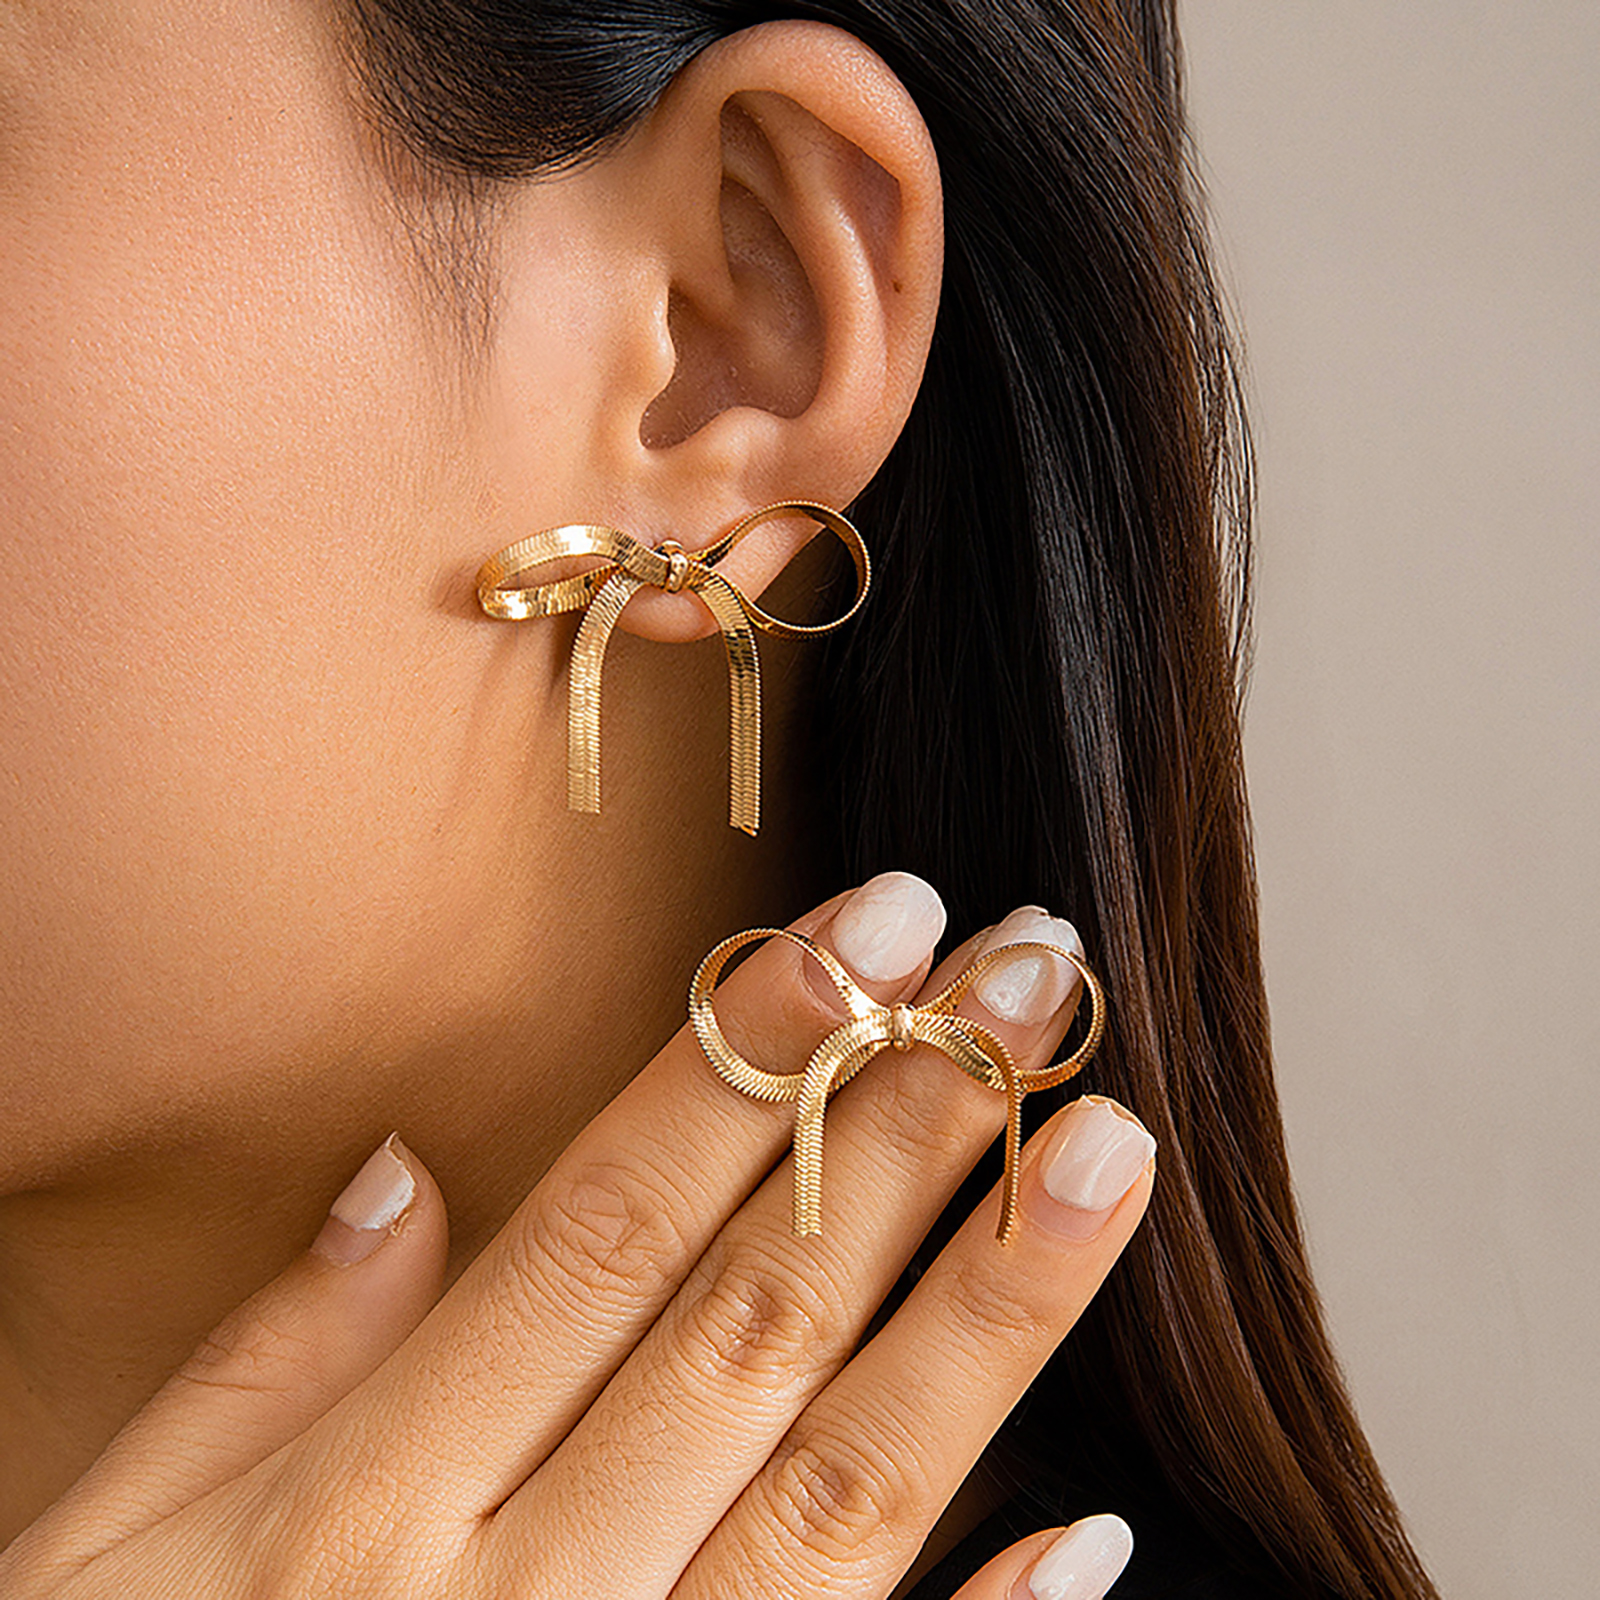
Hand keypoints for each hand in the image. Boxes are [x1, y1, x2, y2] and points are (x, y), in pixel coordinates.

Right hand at [0, 873, 1153, 1598]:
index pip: (607, 1222)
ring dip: (989, 1315)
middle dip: (907, 1128)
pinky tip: (1101, 1531)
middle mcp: (522, 1595)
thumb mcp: (112, 1546)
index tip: (872, 930)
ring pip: (845, 1488)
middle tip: (1033, 976)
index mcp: (379, 1498)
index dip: (751, 1061)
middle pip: (754, 1316)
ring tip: (1106, 1157)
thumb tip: (401, 1169)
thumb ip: (274, 1355)